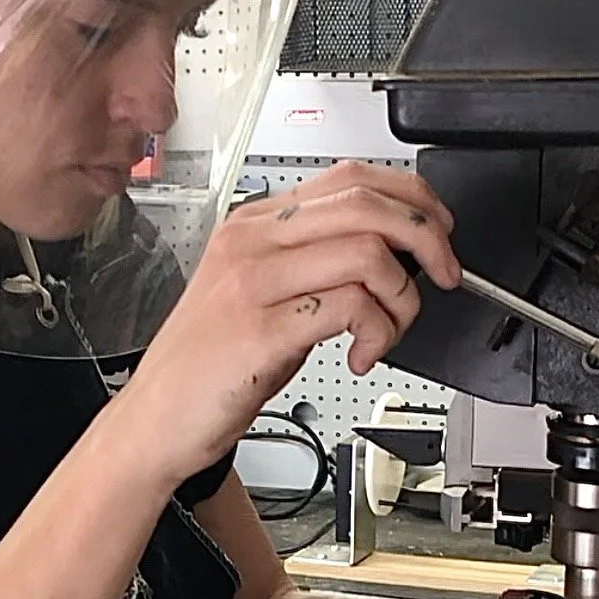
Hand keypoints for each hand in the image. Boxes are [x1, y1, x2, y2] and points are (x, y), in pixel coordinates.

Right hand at [125, 161, 460, 480]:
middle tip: (443, 275)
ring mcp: (253, 282)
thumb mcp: (265, 297)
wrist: (155, 420)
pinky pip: (350, 307)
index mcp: (254, 225)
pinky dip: (377, 333)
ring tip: (387, 333)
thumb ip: (317, 265)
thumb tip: (392, 255)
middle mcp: (252, 242)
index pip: (350, 178)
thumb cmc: (210, 364)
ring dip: (402, 299)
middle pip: (366, 204)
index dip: (411, 199)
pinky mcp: (261, 329)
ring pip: (366, 253)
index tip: (438, 231)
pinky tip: (361, 356)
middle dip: (426, 239)